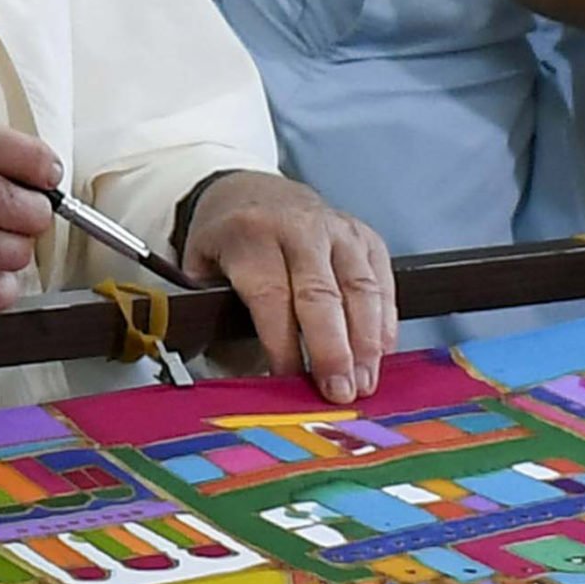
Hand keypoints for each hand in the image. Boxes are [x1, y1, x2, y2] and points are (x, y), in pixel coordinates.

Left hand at [180, 173, 394, 405]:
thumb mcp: (200, 268)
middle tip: (339, 393)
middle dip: (333, 349)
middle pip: (322, 294)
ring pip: (361, 289)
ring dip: (366, 342)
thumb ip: (211, 314)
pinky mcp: (367, 237)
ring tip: (363, 384)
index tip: (288, 380)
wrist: (252, 190)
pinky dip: (385, 323)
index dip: (283, 343)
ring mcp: (339, 229)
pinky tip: (380, 356)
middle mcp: (300, 227)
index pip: (271, 295)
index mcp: (251, 234)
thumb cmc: (228, 240)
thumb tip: (235, 374)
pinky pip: (383, 283)